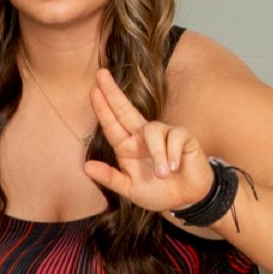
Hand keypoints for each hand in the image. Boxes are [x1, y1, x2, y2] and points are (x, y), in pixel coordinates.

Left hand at [82, 71, 215, 219]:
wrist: (186, 199)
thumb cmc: (158, 191)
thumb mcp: (130, 189)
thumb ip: (110, 178)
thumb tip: (86, 166)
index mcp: (128, 147)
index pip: (112, 124)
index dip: (103, 108)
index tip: (93, 90)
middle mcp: (143, 136)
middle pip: (126, 110)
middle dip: (113, 93)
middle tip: (101, 74)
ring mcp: (164, 134)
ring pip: (152, 131)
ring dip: (157, 155)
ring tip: (162, 174)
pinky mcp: (183, 136)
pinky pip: (174, 138)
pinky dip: (172, 155)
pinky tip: (175, 167)